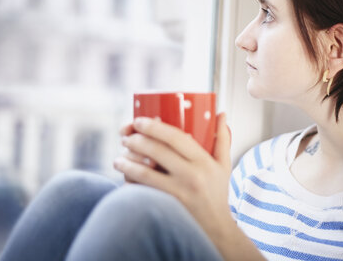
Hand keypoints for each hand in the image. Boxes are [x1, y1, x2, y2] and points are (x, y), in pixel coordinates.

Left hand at [114, 113, 232, 240]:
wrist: (216, 230)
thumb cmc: (217, 193)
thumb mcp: (224, 165)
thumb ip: (223, 139)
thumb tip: (221, 113)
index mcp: (203, 162)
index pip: (176, 137)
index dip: (154, 126)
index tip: (138, 121)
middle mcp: (191, 176)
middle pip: (156, 151)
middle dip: (135, 140)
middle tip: (125, 138)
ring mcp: (178, 193)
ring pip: (144, 173)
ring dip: (127, 162)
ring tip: (119, 159)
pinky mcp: (167, 208)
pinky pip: (141, 192)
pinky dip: (129, 184)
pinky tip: (124, 178)